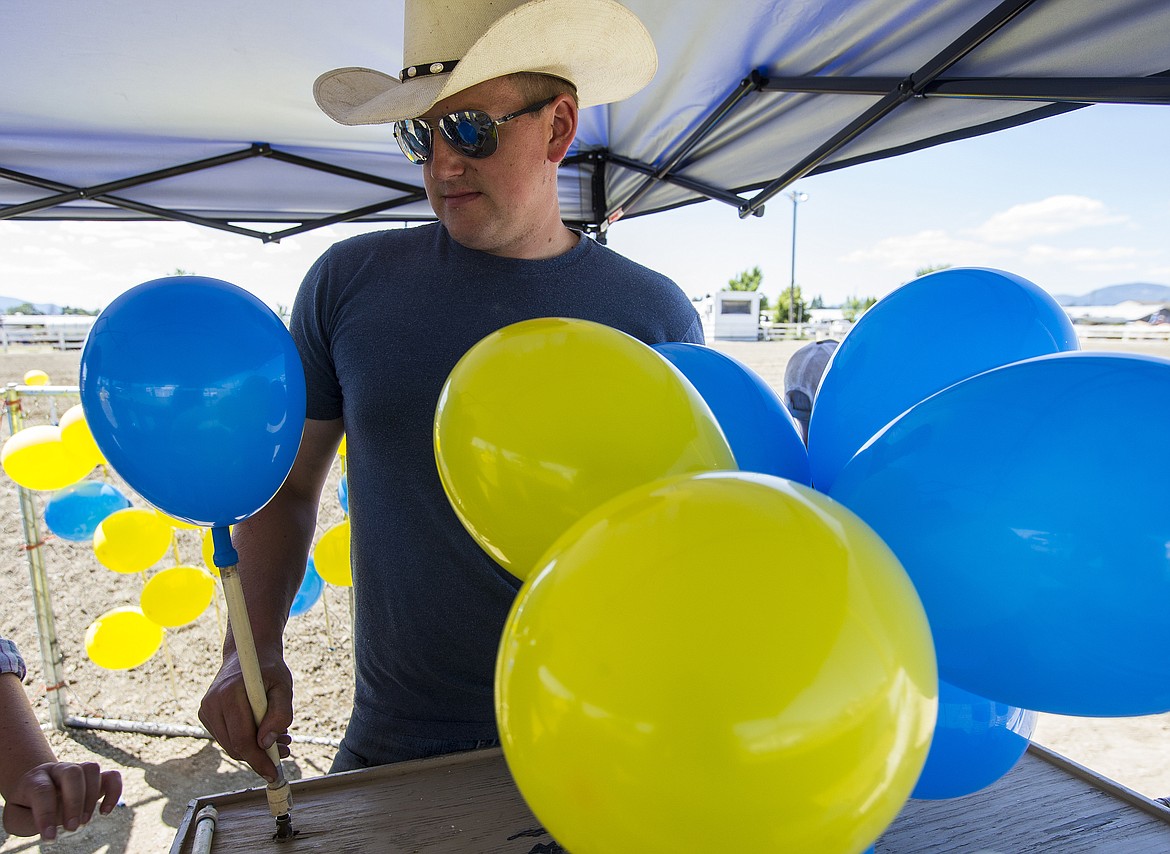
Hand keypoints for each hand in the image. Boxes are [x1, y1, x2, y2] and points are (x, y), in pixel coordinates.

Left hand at [2, 761, 121, 839]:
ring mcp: (78, 770)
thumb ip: (32, 820)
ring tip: (84, 821)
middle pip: (72, 773)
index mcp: (35, 779)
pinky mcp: (95, 778)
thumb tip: (60, 820)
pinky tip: (105, 811)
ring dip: (91, 797)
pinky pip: (112, 776)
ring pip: (92, 769)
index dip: (46, 814)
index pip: (42, 790)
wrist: (36, 791)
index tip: (49, 837)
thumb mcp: (17, 818)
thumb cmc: (26, 808)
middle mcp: (57, 769)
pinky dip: (114, 792)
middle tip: (72, 828)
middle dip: (75, 802)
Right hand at [199, 649, 293, 781]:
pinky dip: (245, 741)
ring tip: (281, 740)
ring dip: (255, 749)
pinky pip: (227, 737)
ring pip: (230, 745)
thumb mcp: (284, 686)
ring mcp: (206, 710)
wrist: (248, 653)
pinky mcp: (206, 714)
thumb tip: (267, 744)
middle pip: (235, 747)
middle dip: (260, 756)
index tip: (273, 773)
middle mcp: (212, 703)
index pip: (242, 740)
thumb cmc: (269, 669)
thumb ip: (280, 714)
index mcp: (229, 694)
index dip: (259, 760)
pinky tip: (265, 733)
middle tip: (286, 750)